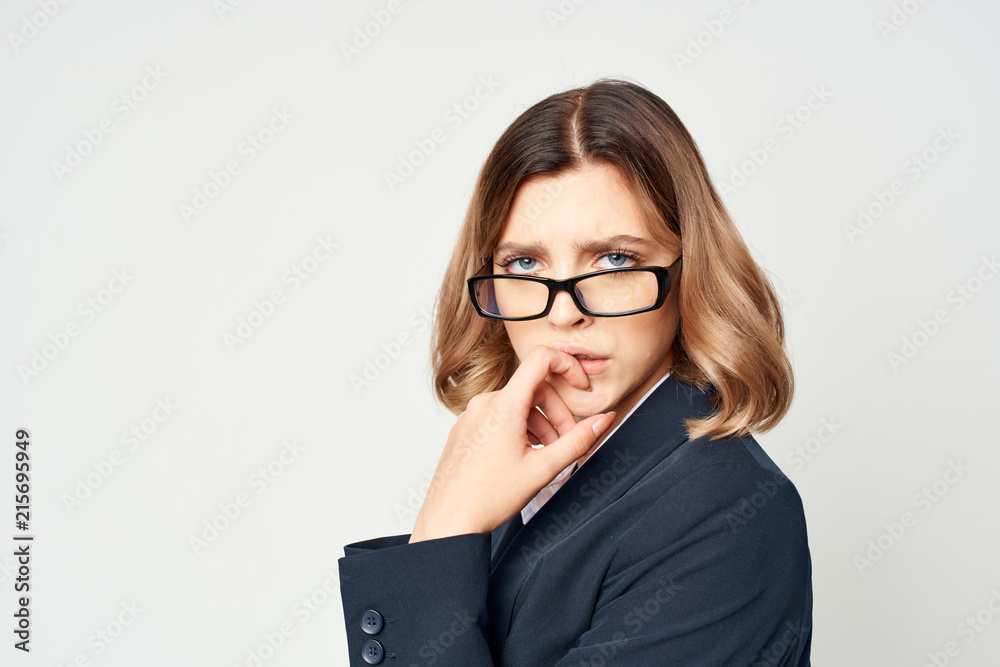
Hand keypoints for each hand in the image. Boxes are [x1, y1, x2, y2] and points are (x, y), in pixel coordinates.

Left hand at [409, 345, 616, 542]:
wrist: (448, 519)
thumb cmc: (488, 498)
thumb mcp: (543, 469)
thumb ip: (578, 441)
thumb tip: (604, 419)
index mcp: (505, 405)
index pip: (541, 358)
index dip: (568, 365)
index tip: (581, 387)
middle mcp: (485, 403)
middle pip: (534, 389)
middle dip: (557, 413)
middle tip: (566, 443)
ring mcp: (472, 414)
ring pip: (517, 405)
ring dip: (540, 424)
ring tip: (547, 456)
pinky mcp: (465, 428)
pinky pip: (499, 416)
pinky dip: (519, 429)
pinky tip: (524, 457)